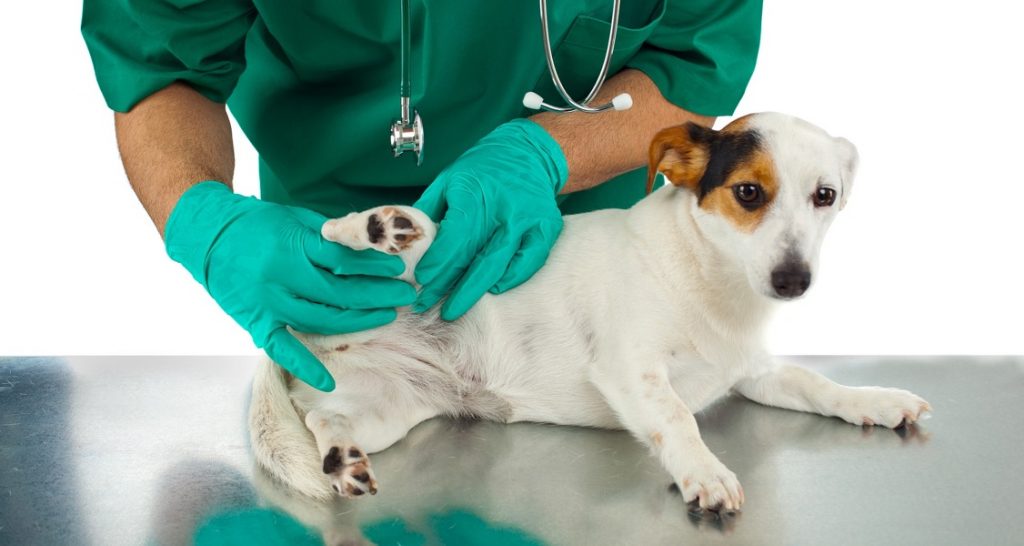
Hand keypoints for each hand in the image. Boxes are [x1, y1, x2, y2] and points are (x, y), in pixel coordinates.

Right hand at [164, 182, 415, 390]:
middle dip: (376, 295)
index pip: (343, 261)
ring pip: (320, 320)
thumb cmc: (258, 223)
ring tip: (385, 317)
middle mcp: (280, 277)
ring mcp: (267, 303)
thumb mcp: (296, 218)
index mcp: (292, 246)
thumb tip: (371, 247)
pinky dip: (305, 366)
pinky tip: (328, 381)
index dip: (374, 268)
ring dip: (357, 321)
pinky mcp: (255, 322)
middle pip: (339, 293)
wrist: (207, 235)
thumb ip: (330, 235)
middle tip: (404, 296)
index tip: (398, 270)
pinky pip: (282, 348)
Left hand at [412, 119, 567, 319]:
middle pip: (475, 256)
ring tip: (454, 307)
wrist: (528, 154)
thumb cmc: (482, 170)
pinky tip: (493, 289)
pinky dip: (511, 278)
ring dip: (475, 290)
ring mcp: (528, 219)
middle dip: (450, 286)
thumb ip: (429, 210)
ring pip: (500, 263)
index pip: (455, 235)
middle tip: (429, 306)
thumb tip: (408, 242)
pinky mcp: (546, 227)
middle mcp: (504, 207)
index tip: (421, 279)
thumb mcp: (448, 179)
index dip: (438, 261)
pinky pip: (529, 261)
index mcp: (475, 191)